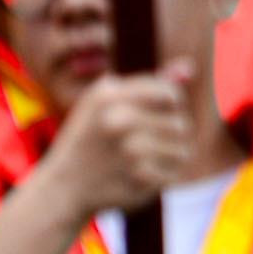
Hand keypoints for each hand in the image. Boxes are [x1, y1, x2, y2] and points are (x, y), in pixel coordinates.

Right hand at [37, 66, 196, 217]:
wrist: (63, 186)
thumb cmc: (90, 137)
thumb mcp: (107, 101)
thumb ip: (150, 83)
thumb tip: (189, 67)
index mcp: (108, 96)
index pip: (171, 94)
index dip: (170, 106)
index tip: (156, 114)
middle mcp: (119, 121)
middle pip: (180, 124)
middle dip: (168, 134)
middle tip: (145, 141)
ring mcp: (130, 152)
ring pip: (183, 150)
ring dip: (170, 156)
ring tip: (145, 158)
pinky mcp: (138, 179)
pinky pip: (174, 173)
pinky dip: (163, 176)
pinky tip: (141, 175)